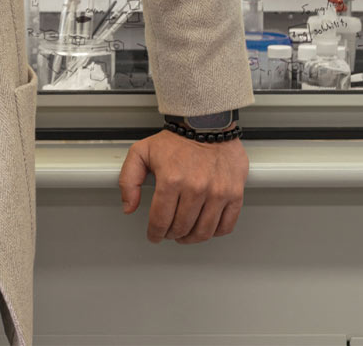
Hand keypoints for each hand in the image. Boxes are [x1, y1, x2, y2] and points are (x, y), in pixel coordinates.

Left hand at [119, 129, 248, 243]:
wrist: (205, 125)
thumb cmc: (175, 140)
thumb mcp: (141, 153)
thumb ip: (129, 180)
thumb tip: (129, 207)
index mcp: (171, 180)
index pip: (161, 219)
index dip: (155, 232)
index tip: (154, 235)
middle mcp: (195, 188)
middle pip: (182, 227)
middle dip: (171, 235)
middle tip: (168, 233)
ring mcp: (217, 193)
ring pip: (203, 231)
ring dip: (191, 238)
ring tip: (185, 235)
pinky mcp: (234, 194)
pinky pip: (226, 225)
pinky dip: (214, 233)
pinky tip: (206, 229)